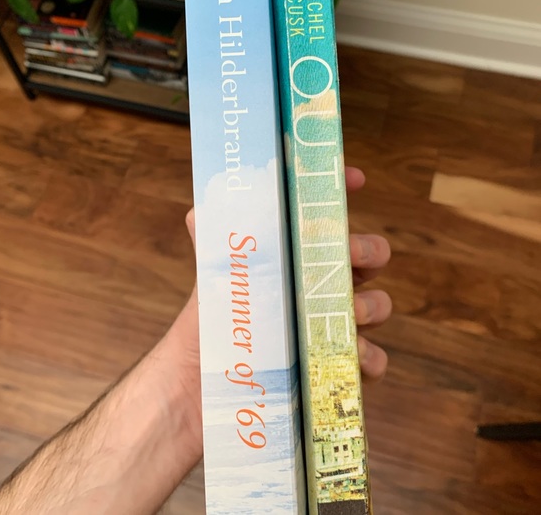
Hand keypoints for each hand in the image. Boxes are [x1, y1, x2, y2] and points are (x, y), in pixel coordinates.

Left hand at [168, 166, 390, 413]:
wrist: (197, 393)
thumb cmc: (205, 332)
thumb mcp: (210, 281)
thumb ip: (210, 241)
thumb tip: (202, 203)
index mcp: (291, 263)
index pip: (324, 221)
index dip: (341, 195)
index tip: (354, 179)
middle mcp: (314, 292)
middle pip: (365, 259)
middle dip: (368, 251)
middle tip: (351, 255)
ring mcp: (328, 330)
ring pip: (376, 306)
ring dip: (371, 305)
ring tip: (349, 311)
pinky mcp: (333, 370)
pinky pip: (370, 361)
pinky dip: (370, 358)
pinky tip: (352, 356)